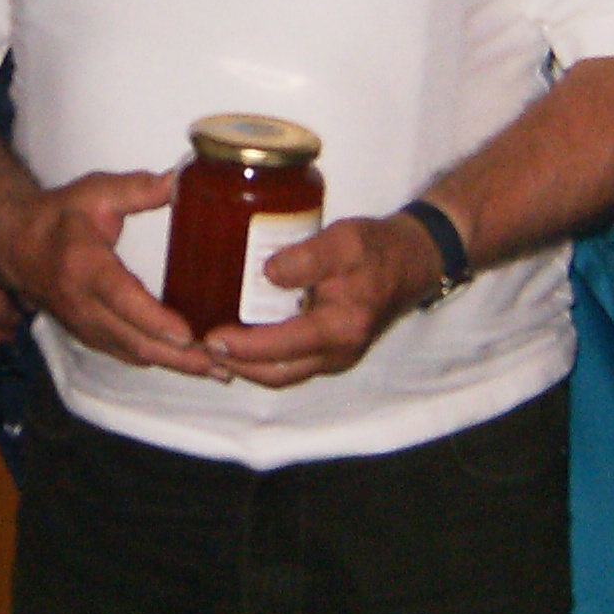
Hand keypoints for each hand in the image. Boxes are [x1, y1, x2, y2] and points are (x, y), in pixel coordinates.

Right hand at [0, 168, 201, 374]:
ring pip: (134, 354)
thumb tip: (180, 181)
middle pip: (133, 339)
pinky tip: (191, 363)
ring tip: (218, 370)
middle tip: (221, 362)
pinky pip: (128, 355)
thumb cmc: (59, 217)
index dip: (154, 320)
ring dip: (175, 365)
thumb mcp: (95, 193)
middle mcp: (82, 304)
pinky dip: (160, 362)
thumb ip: (137, 189)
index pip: (121, 298)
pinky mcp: (90, 336)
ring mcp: (85, 326)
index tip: (187, 333)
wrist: (17, 246)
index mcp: (84, 265)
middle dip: (178, 356)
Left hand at [207, 212, 444, 387]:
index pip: (282, 347)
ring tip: (211, 346)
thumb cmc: (379, 248)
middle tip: (199, 345)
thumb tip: (267, 272)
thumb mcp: (344, 240)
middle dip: (236, 364)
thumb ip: (307, 257)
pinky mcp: (332, 351)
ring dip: (246, 365)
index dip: (242, 346)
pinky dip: (262, 357)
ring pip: (283, 373)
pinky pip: (291, 363)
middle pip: (276, 373)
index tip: (209, 336)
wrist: (414, 259)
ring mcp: (337, 356)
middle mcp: (340, 352)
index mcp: (342, 328)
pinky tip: (239, 338)